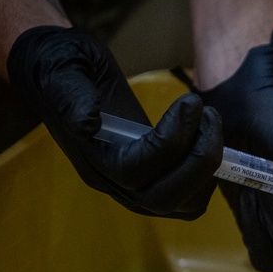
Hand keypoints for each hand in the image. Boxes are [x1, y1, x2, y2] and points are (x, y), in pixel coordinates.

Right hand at [7, 25, 222, 218]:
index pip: (135, 170)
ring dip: (208, 168)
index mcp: (91, 158)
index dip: (171, 140)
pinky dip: (208, 176)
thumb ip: (72, 95)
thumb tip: (87, 122)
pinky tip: (207, 137)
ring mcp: (135, 187)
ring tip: (210, 122)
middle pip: (163, 199)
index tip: (190, 101)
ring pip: (182, 205)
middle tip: (210, 115)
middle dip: (199, 160)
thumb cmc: (62, 66)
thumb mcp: (62, 69)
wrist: (63, 71)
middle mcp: (113, 182)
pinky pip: (190, 199)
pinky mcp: (154, 181)